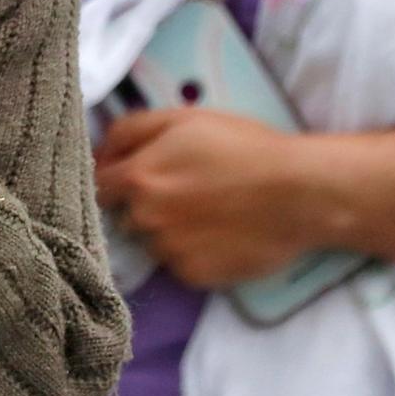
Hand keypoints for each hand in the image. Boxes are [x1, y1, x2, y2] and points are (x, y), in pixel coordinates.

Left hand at [94, 108, 313, 288]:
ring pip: (151, 241)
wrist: (297, 193)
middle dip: (141, 204)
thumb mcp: (183, 119)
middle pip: (124, 215)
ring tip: (204, 211)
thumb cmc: (242, 147)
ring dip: (165, 229)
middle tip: (180, 190)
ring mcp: (168, 252)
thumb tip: (98, 149)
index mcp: (138, 178)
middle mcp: (145, 219)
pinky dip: (190, 251)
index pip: (97, 186)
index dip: (110, 178)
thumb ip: (130, 130)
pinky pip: (177, 263)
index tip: (128, 175)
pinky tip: (217, 233)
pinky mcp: (193, 276)